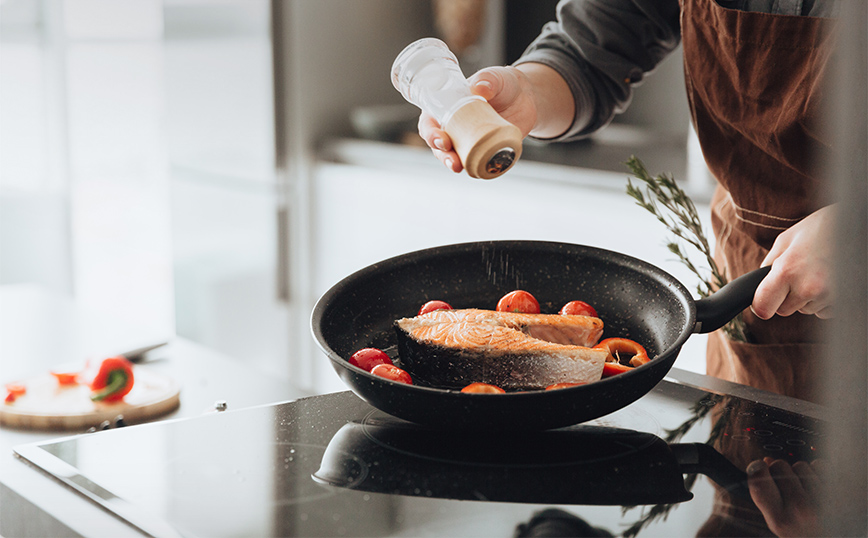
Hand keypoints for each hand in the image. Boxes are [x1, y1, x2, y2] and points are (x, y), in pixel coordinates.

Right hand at [417, 63, 572, 173]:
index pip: (429, 122)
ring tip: (459, 168)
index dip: (430, 133)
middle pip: (439, 145)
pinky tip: (479, 172)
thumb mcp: (496, 77)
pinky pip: (476, 163)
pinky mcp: (483, 151)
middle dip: (442, 155)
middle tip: (452, 159)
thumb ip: (488, 79)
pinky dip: (476, 169)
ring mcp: (467, 141)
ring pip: (454, 157)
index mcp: (446, 108)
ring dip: (453, 165)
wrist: (526, 99)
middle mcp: (453, 127)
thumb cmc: (504, 84)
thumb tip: (481, 88)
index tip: (440, 139)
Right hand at [746, 458, 821, 536]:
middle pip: (779, 465)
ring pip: (801, 465)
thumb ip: (766, 496)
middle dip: (780, 471)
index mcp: (780, 520)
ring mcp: (824, 501)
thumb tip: (766, 461)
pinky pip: (821, 466)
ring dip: (801, 474)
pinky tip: (820, 487)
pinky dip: (818, 472)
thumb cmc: (804, 532)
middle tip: (788, 487)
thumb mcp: (778, 522)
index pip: (758, 480)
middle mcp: (802, 510)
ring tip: (806, 491)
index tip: (761, 468)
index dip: (757, 468)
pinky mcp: (842, 493)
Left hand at [752, 205, 835, 319]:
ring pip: (806, 310)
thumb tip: (757, 284)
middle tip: (799, 274)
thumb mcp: (787, 239)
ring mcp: (829, 295)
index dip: (761, 305)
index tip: (763, 301)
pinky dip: (825, 300)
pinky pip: (825, 311)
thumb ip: (769, 264)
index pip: (763, 307)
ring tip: (819, 271)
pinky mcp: (845, 301)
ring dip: (808, 297)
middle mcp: (808, 287)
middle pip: (784, 310)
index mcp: (787, 270)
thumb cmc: (822, 228)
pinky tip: (831, 280)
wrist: (858, 225)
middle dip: (787, 296)